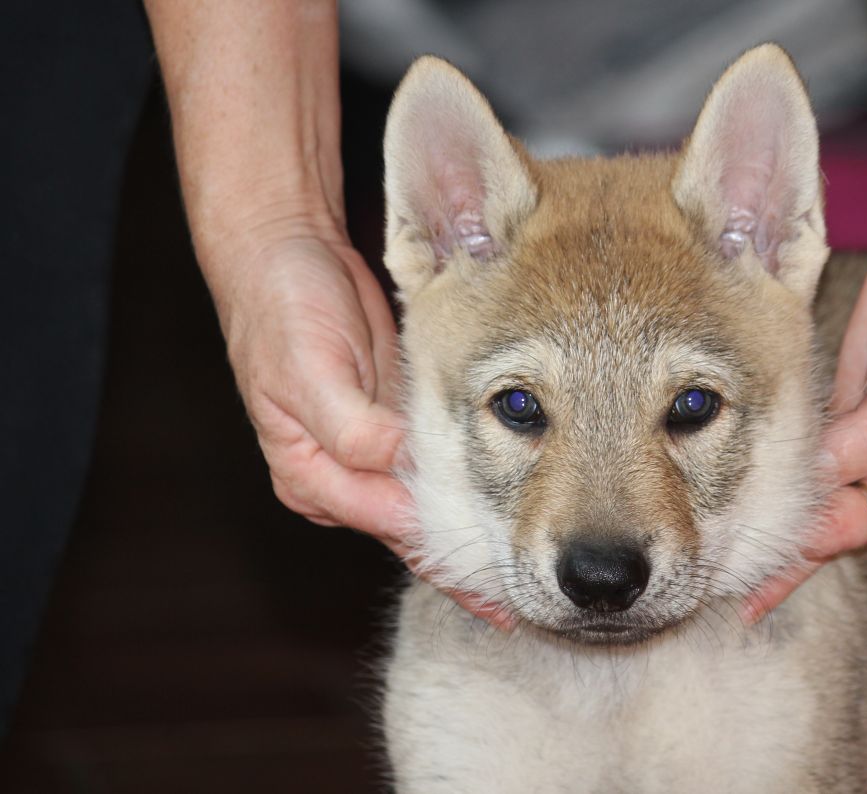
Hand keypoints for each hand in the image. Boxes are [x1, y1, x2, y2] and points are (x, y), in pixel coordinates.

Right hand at [207, 221, 512, 626]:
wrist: (284, 254)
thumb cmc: (283, 309)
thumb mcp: (308, 366)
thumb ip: (349, 424)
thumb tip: (393, 463)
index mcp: (311, 474)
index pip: (388, 521)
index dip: (443, 550)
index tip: (492, 578)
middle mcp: (341, 475)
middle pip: (411, 534)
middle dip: (461, 572)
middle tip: (521, 604)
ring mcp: (370, 451)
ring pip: (428, 511)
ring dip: (470, 542)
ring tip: (520, 580)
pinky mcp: (395, 423)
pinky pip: (436, 472)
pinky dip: (466, 497)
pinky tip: (503, 520)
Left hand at [742, 229, 866, 621]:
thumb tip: (826, 478)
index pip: (853, 523)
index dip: (804, 548)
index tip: (754, 570)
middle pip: (829, 527)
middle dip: (781, 560)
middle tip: (718, 588)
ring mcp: (863, 442)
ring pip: (812, 499)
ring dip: (772, 526)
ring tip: (719, 562)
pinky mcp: (841, 414)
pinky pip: (803, 458)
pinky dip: (774, 480)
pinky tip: (741, 501)